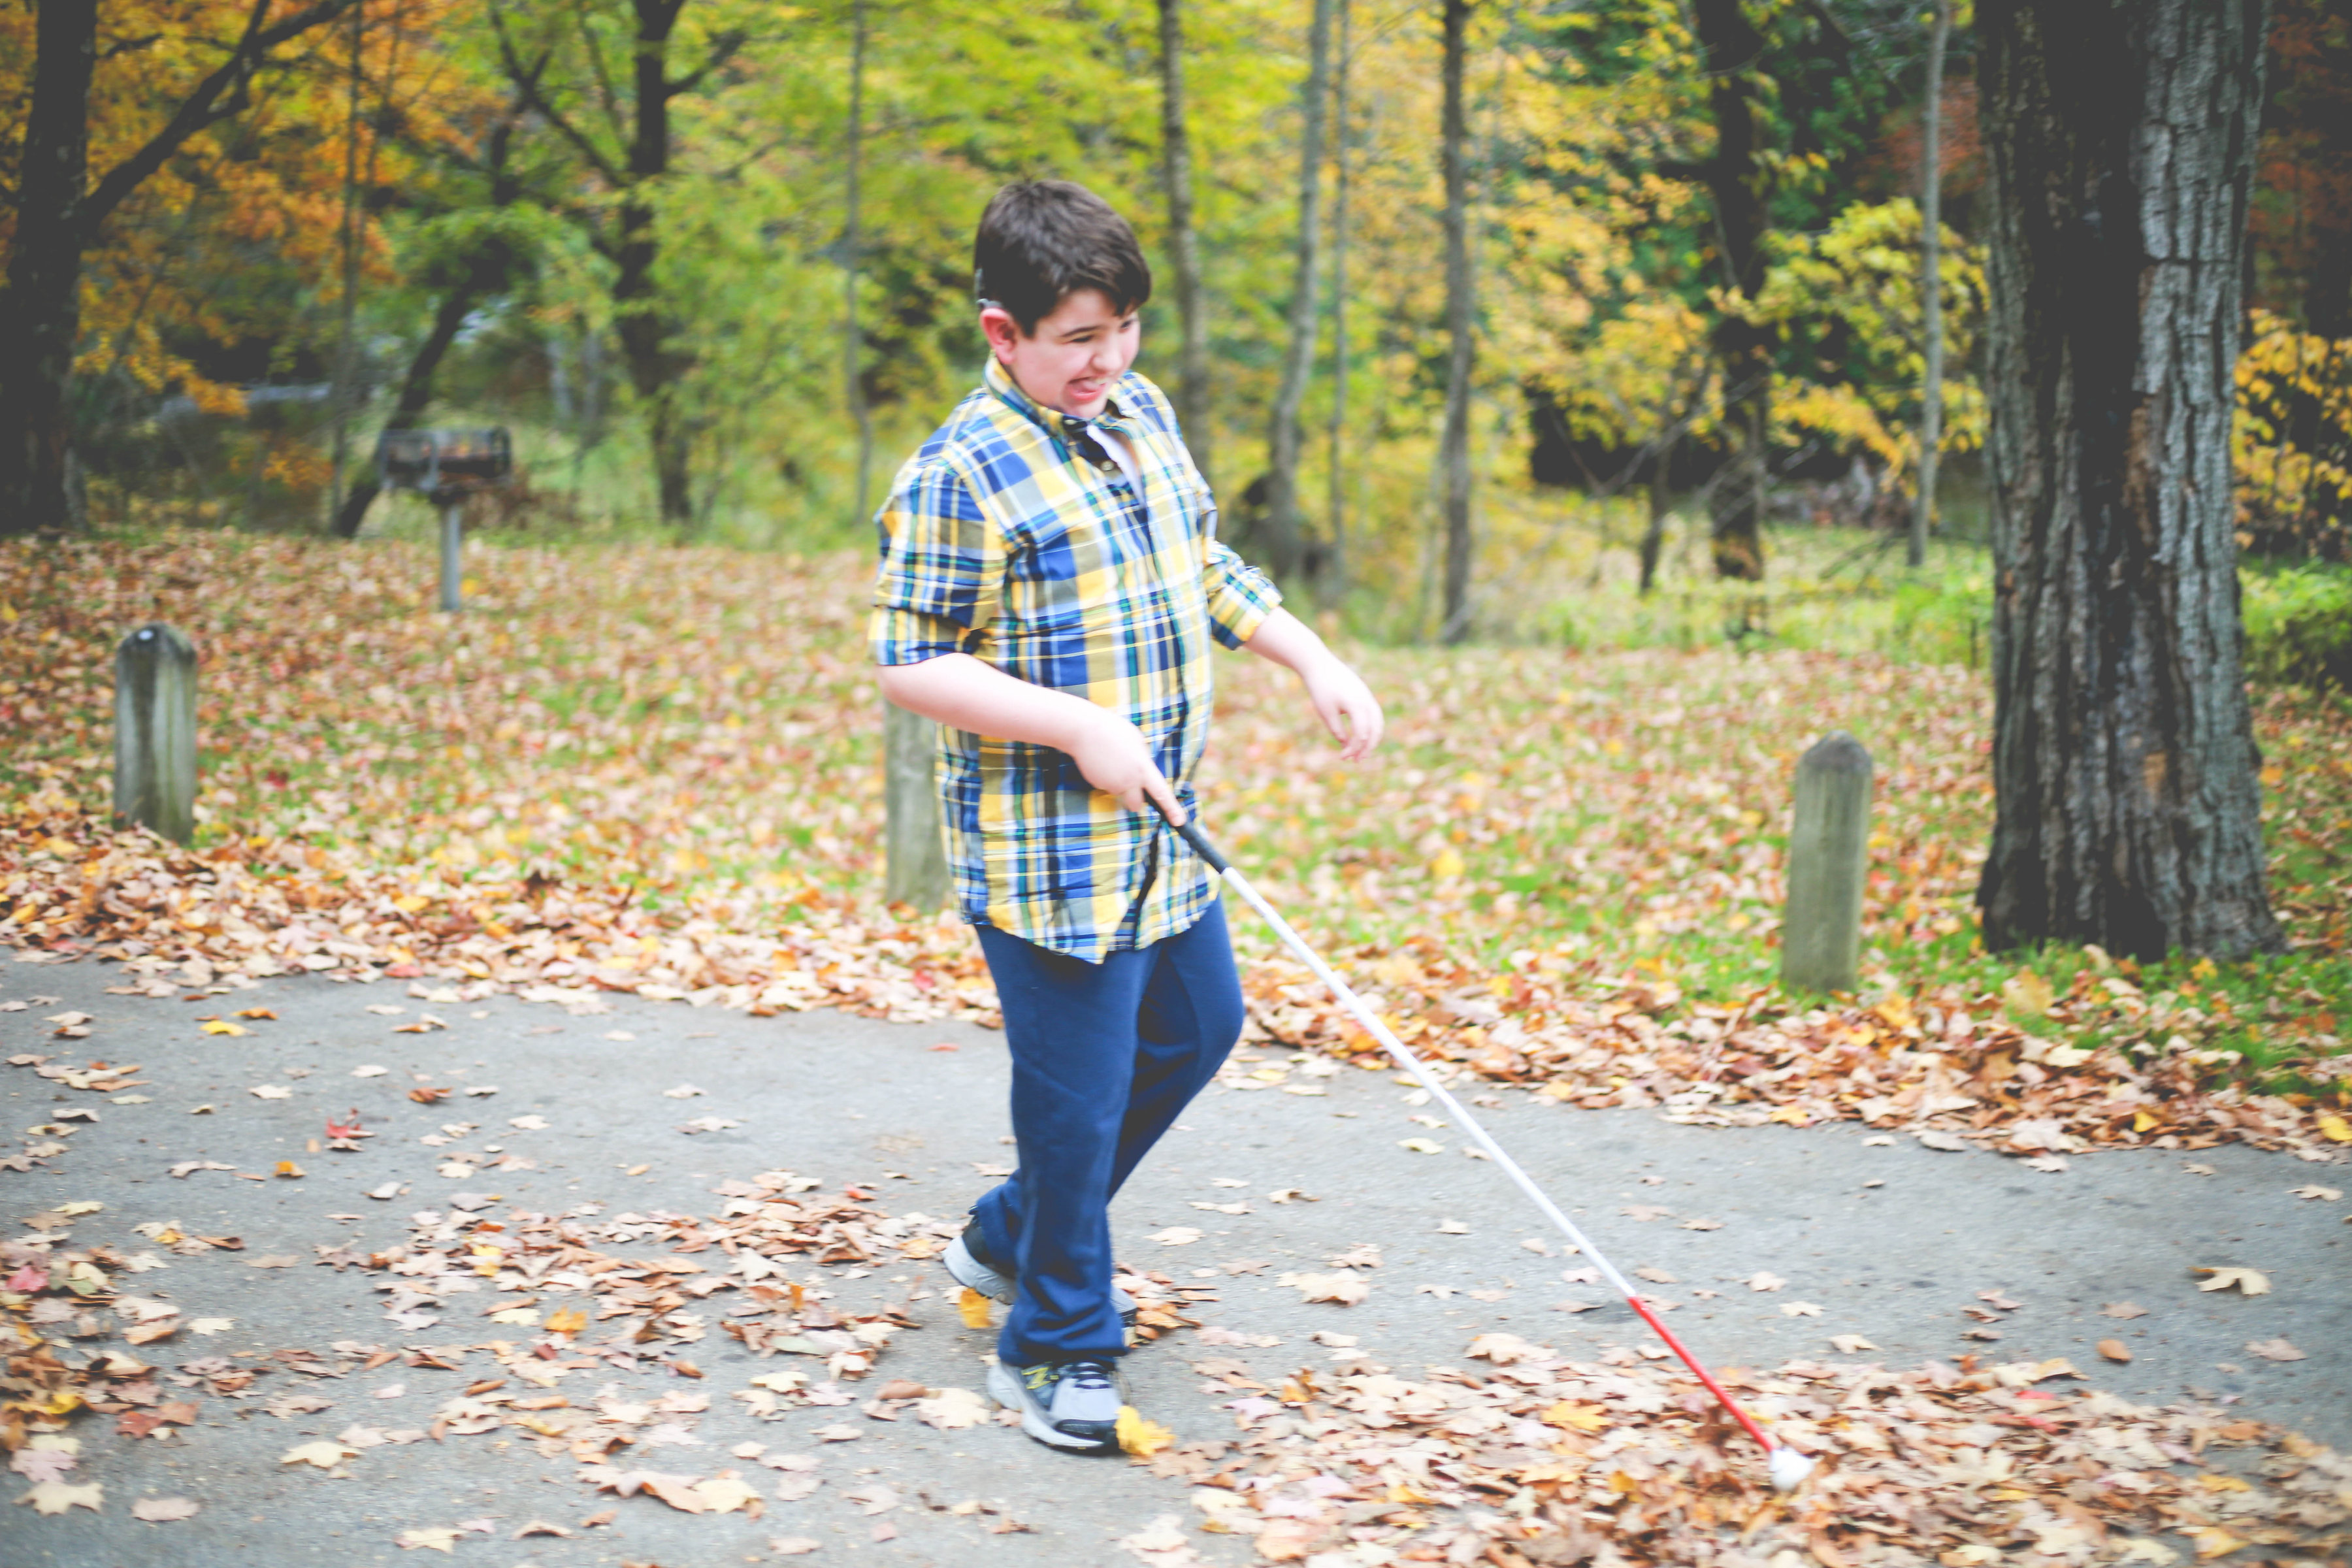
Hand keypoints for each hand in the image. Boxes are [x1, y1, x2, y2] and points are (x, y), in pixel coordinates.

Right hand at [1064, 706, 1185, 824]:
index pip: (1161, 793)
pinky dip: (1105, 777)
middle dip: (1135, 800)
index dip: (1172, 809)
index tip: (1179, 822)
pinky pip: (1105, 785)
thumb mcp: (1137, 742)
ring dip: (1118, 783)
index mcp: (1143, 768)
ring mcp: (1112, 784)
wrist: (1084, 730)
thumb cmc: (1113, 731)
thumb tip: (1143, 771)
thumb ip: (1143, 761)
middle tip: (1131, 786)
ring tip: (1112, 760)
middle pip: (1137, 805)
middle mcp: (1129, 781)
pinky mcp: (1097, 784)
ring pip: (1119, 792)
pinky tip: (1101, 761)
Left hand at [1301, 655, 1383, 761]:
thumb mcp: (1326, 713)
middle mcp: (1366, 700)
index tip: (1343, 757)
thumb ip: (1338, 731)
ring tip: (1363, 751)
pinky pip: (1374, 714)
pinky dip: (1371, 727)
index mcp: (1356, 705)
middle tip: (1357, 761)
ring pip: (1377, 722)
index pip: (1361, 734)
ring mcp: (1367, 696)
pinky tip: (1362, 736)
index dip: (1354, 749)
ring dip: (1372, 738)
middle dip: (1367, 747)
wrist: (1318, 663)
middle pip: (1375, 730)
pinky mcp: (1364, 693)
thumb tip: (1347, 746)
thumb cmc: (1320, 688)